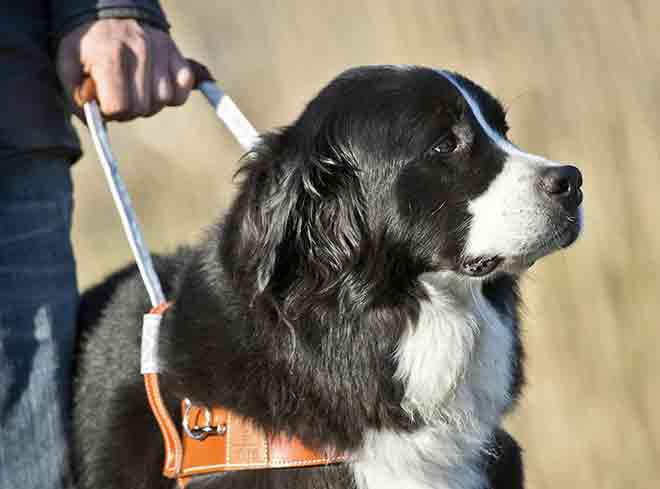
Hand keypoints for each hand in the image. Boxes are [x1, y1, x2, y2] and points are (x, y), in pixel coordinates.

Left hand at [57, 19, 193, 120]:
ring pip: (162, 101)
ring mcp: (161, 51)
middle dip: (128, 110)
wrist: (109, 12)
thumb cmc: (87, 43)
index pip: (119, 107)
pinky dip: (171, 96)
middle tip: (118, 96)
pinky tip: (154, 87)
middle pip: (141, 108)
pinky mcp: (177, 54)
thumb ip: (77, 97)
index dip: (109, 111)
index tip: (103, 102)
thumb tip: (96, 122)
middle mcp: (140, 50)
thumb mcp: (68, 65)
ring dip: (148, 103)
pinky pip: (181, 92)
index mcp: (109, 55)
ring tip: (135, 89)